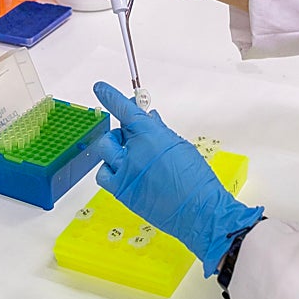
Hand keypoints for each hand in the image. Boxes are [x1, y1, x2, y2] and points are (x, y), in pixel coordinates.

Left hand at [92, 81, 263, 277]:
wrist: (199, 211)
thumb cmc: (195, 179)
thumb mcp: (179, 146)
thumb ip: (160, 131)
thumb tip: (150, 118)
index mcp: (150, 135)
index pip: (125, 110)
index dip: (110, 96)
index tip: (100, 88)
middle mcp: (134, 151)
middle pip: (117, 131)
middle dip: (123, 130)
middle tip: (131, 135)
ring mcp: (125, 172)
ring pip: (105, 151)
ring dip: (114, 149)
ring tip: (129, 155)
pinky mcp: (122, 191)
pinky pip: (104, 175)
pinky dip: (110, 170)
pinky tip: (123, 172)